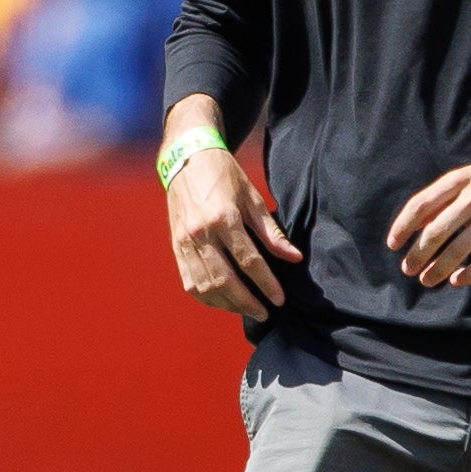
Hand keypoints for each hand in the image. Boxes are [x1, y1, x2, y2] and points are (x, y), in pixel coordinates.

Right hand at [166, 143, 301, 321]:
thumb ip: (271, 232)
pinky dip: (206, 297)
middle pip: (225, 280)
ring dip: (227, 304)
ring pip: (205, 286)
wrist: (186, 159)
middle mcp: (201, 233)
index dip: (266, 283)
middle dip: (247, 302)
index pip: (249, 261)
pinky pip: (189, 282)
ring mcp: (185, 242)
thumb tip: (294, 257)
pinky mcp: (176, 247)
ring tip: (245, 309)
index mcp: (223, 218)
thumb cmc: (224, 176)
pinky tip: (222, 301)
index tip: (280, 299)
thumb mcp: (252, 197)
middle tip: (264, 312)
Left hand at [387, 156, 470, 289]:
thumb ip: (438, 200)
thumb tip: (410, 227)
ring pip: (458, 250)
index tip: (393, 245)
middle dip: (418, 255)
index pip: (421, 205)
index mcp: (458, 180)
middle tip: (408, 269)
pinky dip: (468, 275)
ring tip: (427, 280)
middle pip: (436, 231)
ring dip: (438, 269)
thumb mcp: (463, 179)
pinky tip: (456, 280)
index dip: (403, 227)